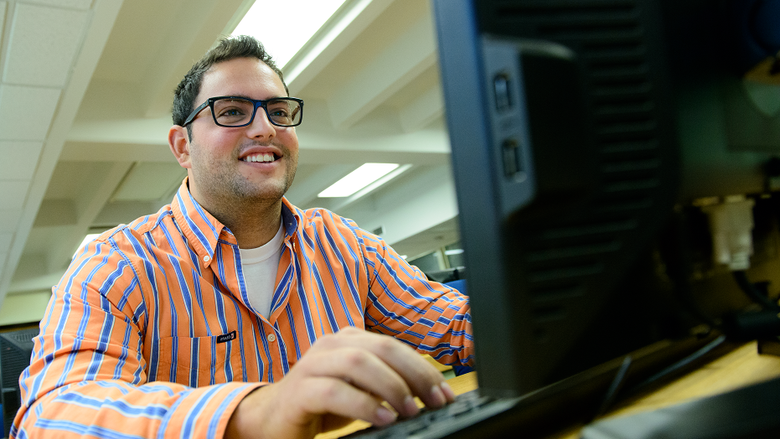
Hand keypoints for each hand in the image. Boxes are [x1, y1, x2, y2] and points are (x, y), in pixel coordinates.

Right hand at [225, 327, 455, 438]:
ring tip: (410, 411)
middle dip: (414, 374)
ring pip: (358, 363)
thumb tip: (428, 393)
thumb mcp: (360, 389)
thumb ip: (387, 384)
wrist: (271, 418)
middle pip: (381, 348)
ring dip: (391, 387)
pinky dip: (363, 404)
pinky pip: (334, 391)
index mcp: (349, 339)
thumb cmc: (320, 403)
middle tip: (434, 401)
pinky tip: (382, 419)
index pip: (394, 346)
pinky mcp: (299, 389)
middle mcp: (331, 344)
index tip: (445, 393)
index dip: (423, 368)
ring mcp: (313, 364)